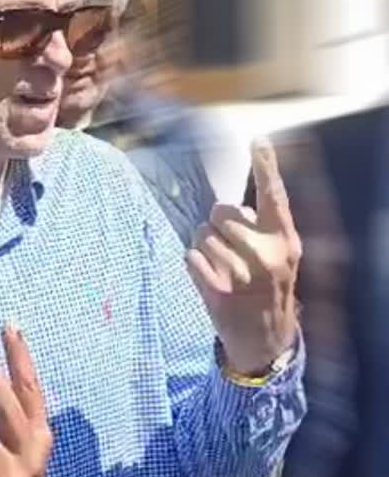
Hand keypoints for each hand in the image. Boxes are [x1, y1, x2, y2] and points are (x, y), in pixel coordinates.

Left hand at [187, 139, 301, 373]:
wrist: (266, 338)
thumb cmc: (268, 287)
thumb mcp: (279, 255)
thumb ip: (262, 228)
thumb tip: (235, 207)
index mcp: (285, 240)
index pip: (274, 196)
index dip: (267, 166)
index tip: (258, 139)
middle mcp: (267, 254)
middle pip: (221, 212)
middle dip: (217, 225)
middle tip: (229, 248)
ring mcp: (243, 274)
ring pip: (201, 234)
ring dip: (204, 246)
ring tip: (222, 266)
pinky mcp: (218, 292)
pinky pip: (190, 257)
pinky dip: (193, 265)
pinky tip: (209, 278)